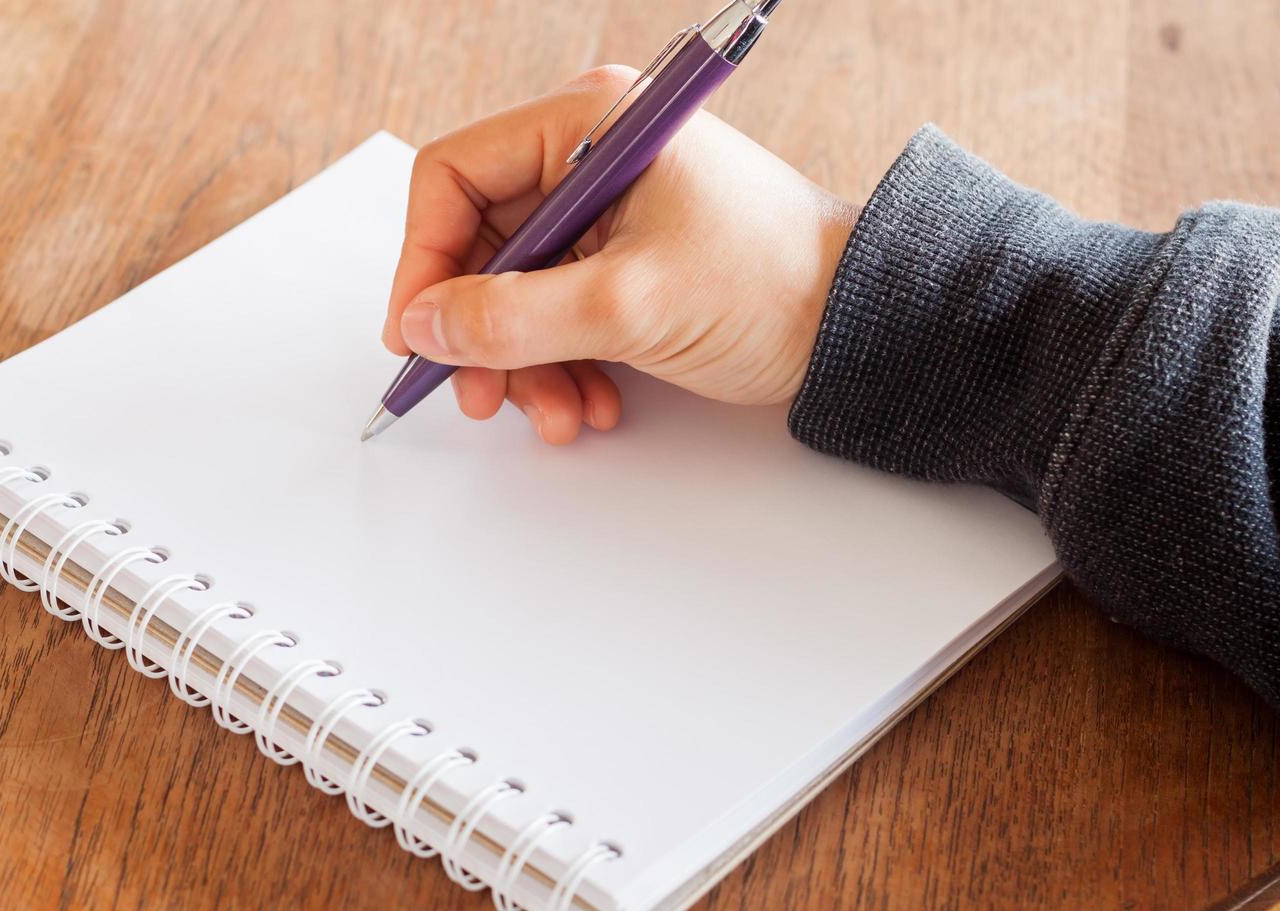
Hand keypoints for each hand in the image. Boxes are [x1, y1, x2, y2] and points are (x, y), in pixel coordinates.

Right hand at [383, 65, 859, 443]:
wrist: (860, 325)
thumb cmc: (773, 285)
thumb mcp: (626, 305)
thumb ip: (512, 317)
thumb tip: (424, 326)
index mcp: (590, 125)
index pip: (456, 176)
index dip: (424, 259)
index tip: (418, 334)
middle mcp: (592, 159)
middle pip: (484, 244)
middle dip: (480, 331)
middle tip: (482, 395)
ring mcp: (611, 212)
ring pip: (519, 290)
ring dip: (525, 363)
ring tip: (557, 415)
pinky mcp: (628, 259)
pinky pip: (562, 312)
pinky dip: (564, 365)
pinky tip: (594, 404)